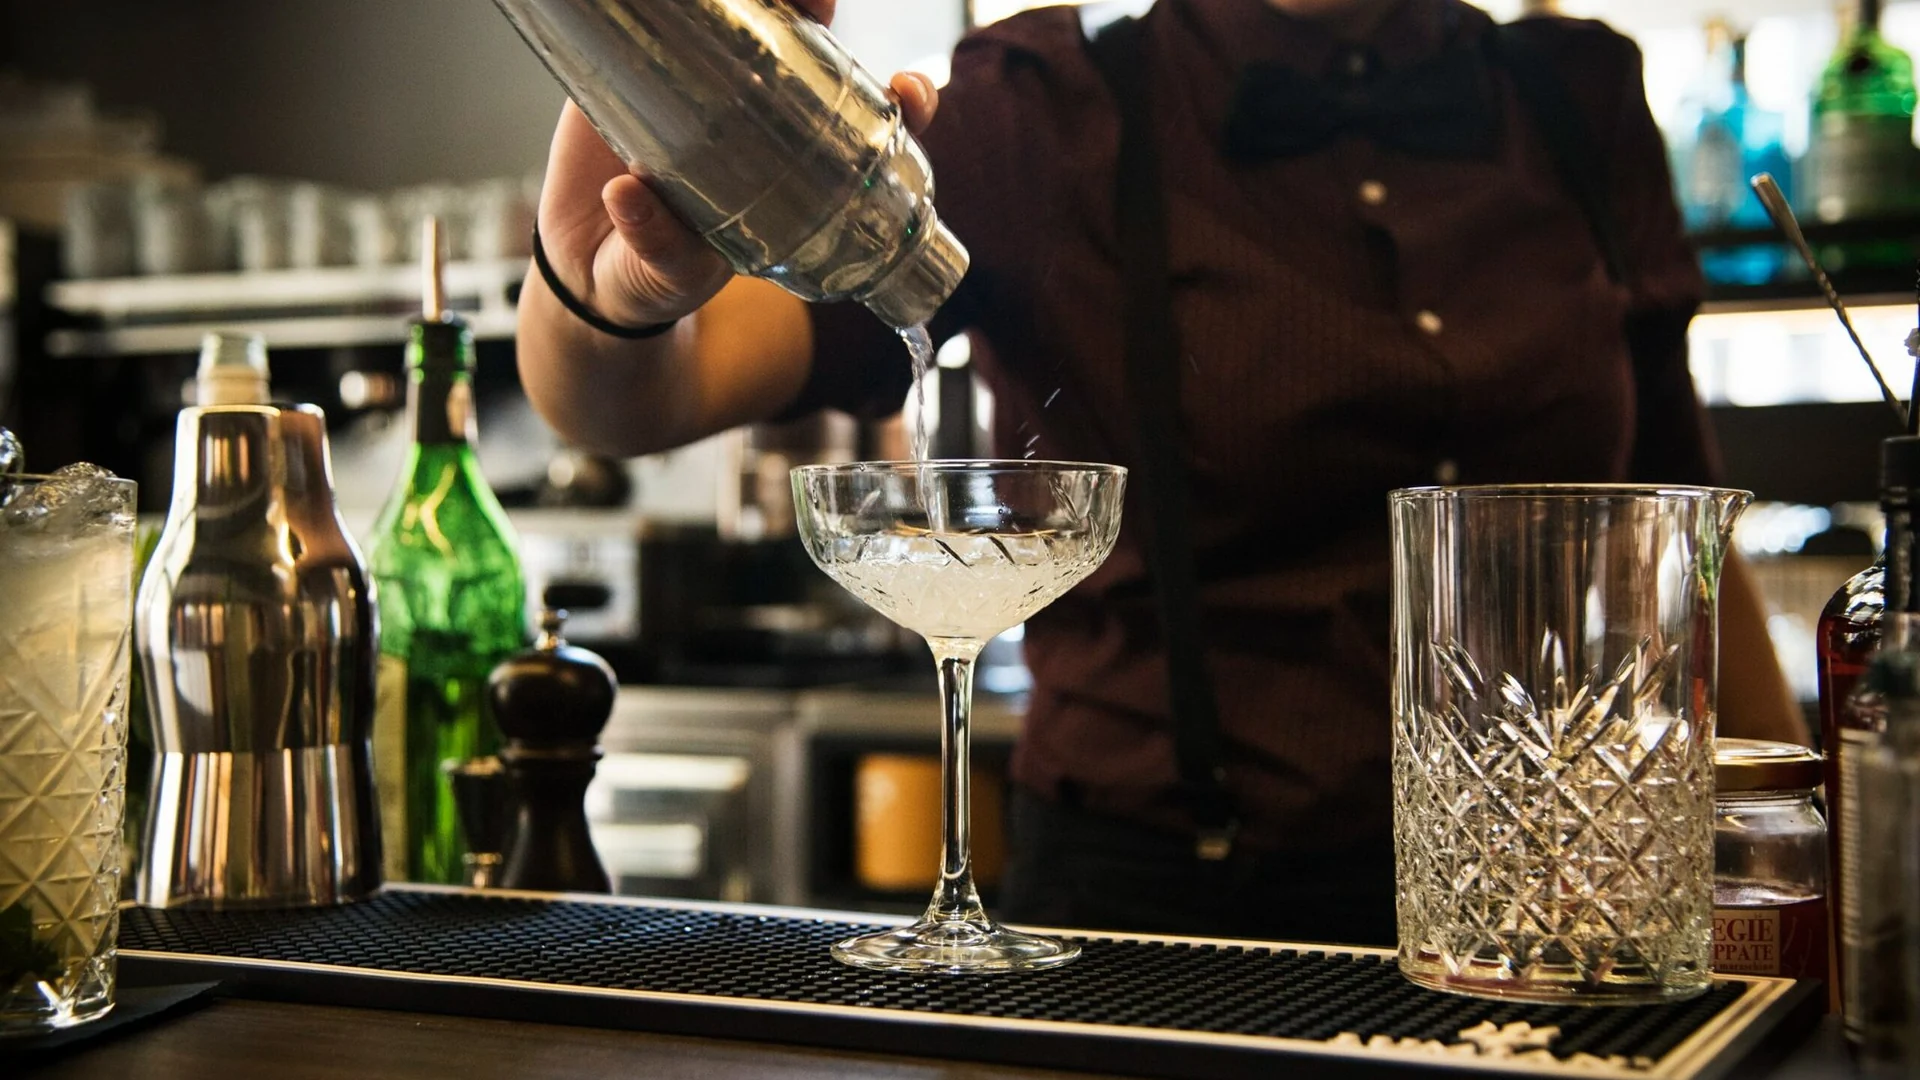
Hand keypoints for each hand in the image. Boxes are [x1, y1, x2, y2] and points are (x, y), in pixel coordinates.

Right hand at [533, 0, 939, 329]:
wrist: (589, 265)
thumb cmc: (653, 276)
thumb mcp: (670, 273)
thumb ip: (660, 247)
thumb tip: (629, 197)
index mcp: (795, 166)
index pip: (866, 125)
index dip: (899, 103)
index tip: (907, 90)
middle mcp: (760, 114)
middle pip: (810, 47)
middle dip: (821, 9)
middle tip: (821, 0)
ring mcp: (706, 83)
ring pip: (744, 16)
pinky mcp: (648, 64)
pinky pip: (672, 16)